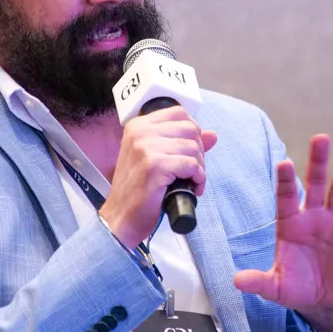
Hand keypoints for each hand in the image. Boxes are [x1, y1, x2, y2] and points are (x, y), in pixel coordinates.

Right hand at [99, 106, 218, 250]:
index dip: (192, 133)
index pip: (178, 113)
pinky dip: (198, 179)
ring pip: (193, 148)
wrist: (120, 218)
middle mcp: (140, 132)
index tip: (189, 152)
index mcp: (138, 126)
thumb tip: (212, 135)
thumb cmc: (138, 191)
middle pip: (190, 129)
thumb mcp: (158, 159)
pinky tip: (191, 189)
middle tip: (191, 172)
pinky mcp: (154, 166)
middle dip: (198, 152)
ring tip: (189, 182)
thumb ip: (183, 143)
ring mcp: (145, 148)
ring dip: (199, 168)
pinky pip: (191, 165)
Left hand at [232, 135, 332, 331]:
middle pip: (314, 184)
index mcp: (289, 226)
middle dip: (317, 162)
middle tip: (320, 138)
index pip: (285, 199)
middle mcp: (311, 217)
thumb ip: (258, 282)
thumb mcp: (276, 288)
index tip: (285, 163)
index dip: (285, 182)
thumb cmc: (295, 289)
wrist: (322, 301)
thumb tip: (236, 282)